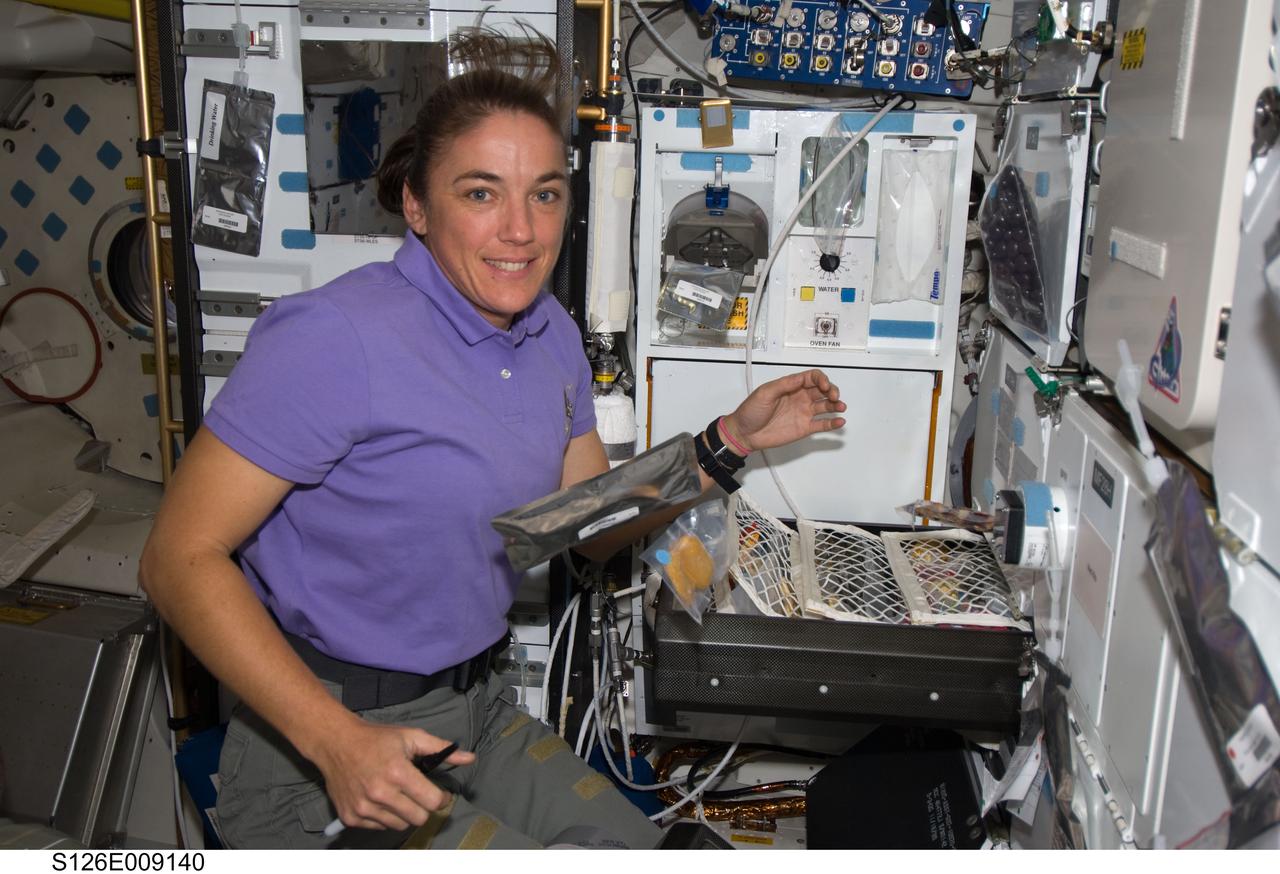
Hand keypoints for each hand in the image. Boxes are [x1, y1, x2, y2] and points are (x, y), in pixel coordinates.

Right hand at [312, 715, 475, 830]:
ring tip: (397, 794)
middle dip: (423, 806)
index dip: (441, 798)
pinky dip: (384, 816)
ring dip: (404, 813)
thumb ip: (441, 750)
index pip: (432, 802)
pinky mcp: (351, 817)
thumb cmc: (376, 739)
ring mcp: (363, 807)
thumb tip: (470, 758)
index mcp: (397, 772)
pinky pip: (379, 827)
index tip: (439, 793)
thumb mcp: (411, 737)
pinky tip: (380, 799)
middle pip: (419, 818)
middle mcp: (380, 793)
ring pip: (400, 825)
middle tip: (418, 793)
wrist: (336, 742)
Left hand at [721, 369, 845, 453]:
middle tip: (834, 396)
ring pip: (825, 406)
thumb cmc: (751, 411)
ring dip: (836, 405)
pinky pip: (822, 424)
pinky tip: (840, 421)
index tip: (824, 385)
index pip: (812, 378)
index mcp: (791, 386)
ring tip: (841, 407)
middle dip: (831, 390)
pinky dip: (832, 423)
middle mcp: (800, 398)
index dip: (821, 379)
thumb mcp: (765, 393)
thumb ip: (784, 385)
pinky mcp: (804, 428)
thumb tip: (800, 378)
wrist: (744, 433)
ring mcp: (803, 413)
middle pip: (822, 390)